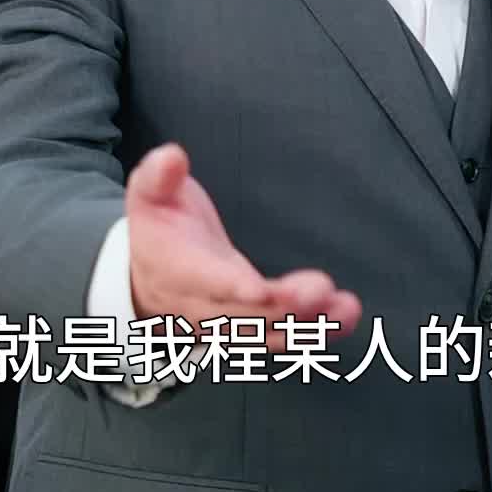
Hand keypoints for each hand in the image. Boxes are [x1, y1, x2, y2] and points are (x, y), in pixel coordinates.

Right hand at [127, 143, 361, 352]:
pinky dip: (312, 330)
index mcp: (175, 268)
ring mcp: (227, 322)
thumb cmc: (158, 226)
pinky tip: (345, 317)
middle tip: (320, 290)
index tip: (260, 290)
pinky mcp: (249, 327)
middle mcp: (202, 304)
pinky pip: (279, 335)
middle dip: (282, 307)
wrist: (146, 279)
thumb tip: (171, 156)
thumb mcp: (147, 194)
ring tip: (344, 310)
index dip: (231, 287)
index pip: (204, 281)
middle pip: (243, 315)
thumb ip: (158, 177)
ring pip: (265, 332)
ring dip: (306, 325)